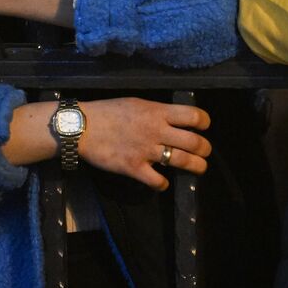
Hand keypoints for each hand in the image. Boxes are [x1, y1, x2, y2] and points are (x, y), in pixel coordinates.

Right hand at [77, 98, 211, 190]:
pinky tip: (163, 183)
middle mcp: (157, 131)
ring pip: (182, 161)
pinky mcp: (134, 168)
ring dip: (196, 166)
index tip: (204, 127)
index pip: (193, 116)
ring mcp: (146, 151)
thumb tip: (173, 119)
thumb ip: (157, 112)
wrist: (82, 127)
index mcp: (158, 112)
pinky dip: (163, 184)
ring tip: (200, 168)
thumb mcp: (137, 103)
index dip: (204, 122)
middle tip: (205, 152)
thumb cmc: (109, 112)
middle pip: (194, 142)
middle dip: (205, 149)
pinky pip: (157, 180)